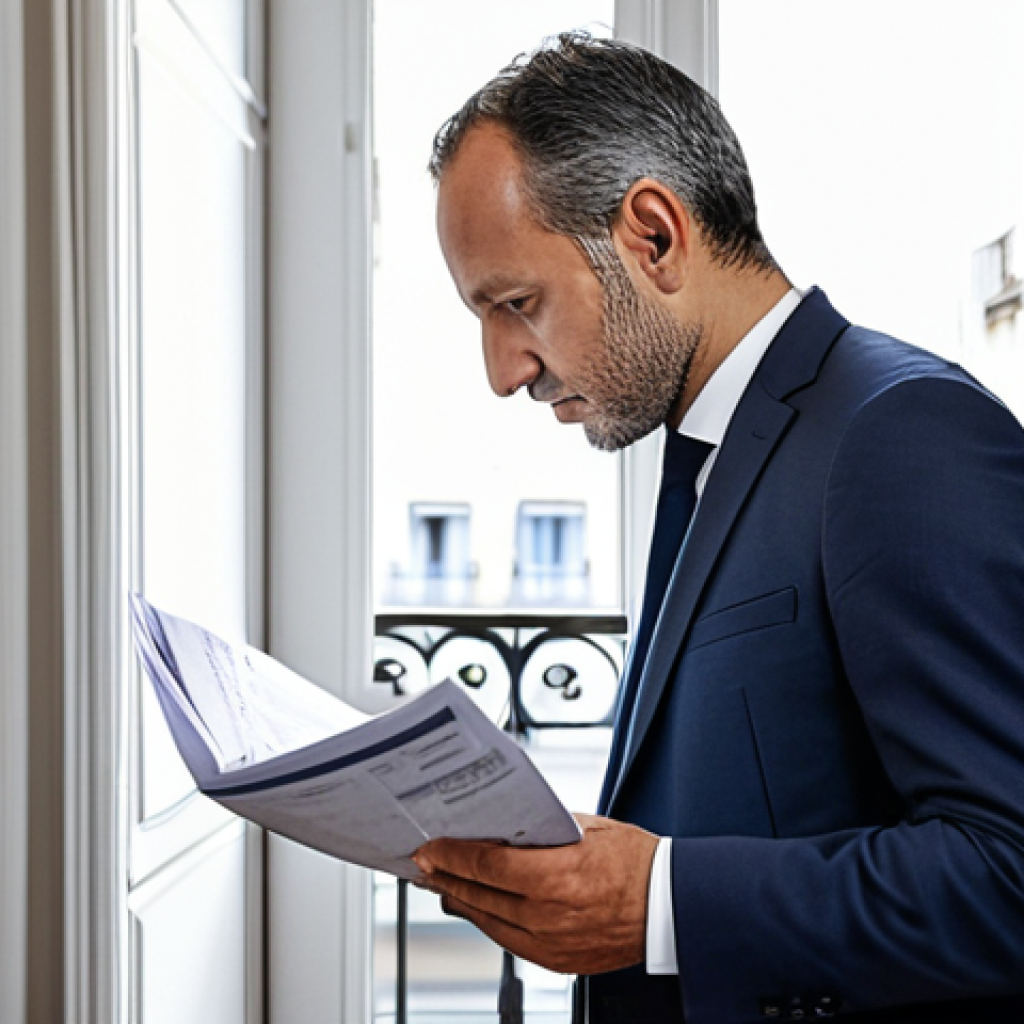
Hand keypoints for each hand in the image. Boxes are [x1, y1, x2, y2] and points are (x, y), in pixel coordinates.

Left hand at [411, 813, 658, 974]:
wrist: (670, 906)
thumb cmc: (636, 862)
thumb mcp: (588, 828)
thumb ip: (543, 829)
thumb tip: (504, 824)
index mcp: (557, 874)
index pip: (486, 864)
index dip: (450, 854)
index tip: (429, 846)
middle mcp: (549, 913)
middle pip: (478, 894)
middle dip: (445, 875)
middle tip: (425, 861)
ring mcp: (551, 942)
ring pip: (487, 921)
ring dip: (460, 899)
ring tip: (441, 883)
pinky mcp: (556, 961)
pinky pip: (507, 941)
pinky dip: (486, 921)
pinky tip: (475, 908)